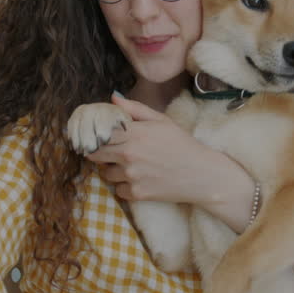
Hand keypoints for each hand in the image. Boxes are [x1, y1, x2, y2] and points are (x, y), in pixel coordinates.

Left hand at [84, 93, 239, 205]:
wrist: (201, 174)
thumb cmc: (182, 144)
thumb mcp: (162, 120)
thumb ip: (135, 109)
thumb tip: (113, 99)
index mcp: (133, 134)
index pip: (98, 134)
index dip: (92, 135)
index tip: (93, 136)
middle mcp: (128, 155)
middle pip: (95, 154)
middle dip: (99, 152)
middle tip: (109, 151)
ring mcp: (131, 176)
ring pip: (107, 174)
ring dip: (113, 170)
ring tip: (130, 166)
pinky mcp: (136, 193)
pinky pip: (118, 190)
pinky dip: (124, 187)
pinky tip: (139, 179)